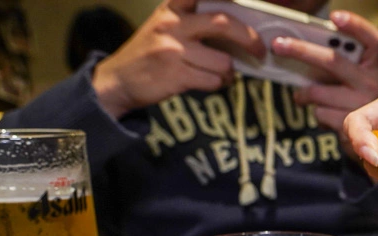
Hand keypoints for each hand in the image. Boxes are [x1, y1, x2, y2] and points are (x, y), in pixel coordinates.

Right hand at [92, 0, 264, 119]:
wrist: (118, 80)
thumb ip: (195, 22)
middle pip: (224, 24)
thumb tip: (240, 32)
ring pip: (223, 62)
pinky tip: (210, 82)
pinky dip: (218, 84)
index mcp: (172, 8)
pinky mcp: (175, 75)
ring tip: (221, 73)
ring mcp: (172, 50)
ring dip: (229, 72)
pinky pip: (214, 81)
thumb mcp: (166, 26)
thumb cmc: (151, 53)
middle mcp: (172, 24)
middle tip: (259, 49)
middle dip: (249, 38)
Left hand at [271, 11, 377, 143]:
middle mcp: (372, 83)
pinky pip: (318, 112)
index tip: (334, 17)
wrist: (365, 137)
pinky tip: (324, 114)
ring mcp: (362, 105)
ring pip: (317, 91)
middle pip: (333, 61)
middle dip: (301, 50)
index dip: (356, 25)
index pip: (373, 40)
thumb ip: (334, 59)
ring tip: (302, 96)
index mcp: (373, 64)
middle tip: (277, 44)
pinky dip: (314, 112)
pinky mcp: (350, 125)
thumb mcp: (349, 76)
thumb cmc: (349, 97)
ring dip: (303, 94)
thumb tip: (295, 46)